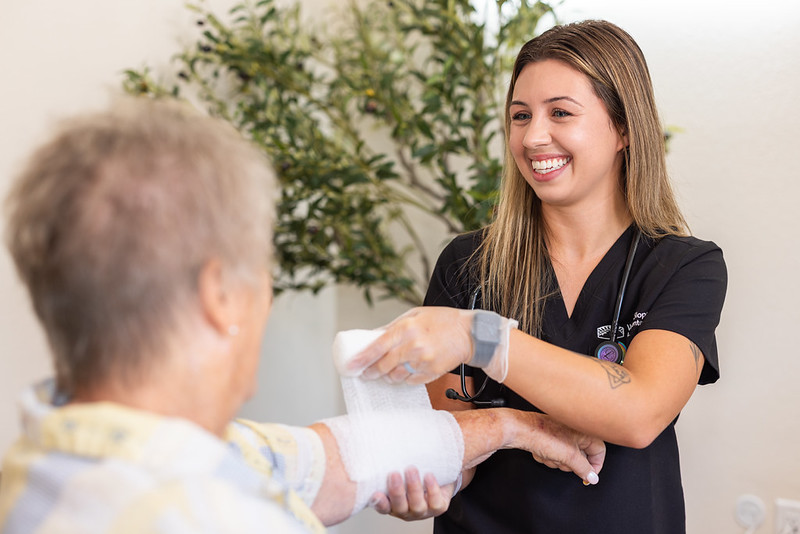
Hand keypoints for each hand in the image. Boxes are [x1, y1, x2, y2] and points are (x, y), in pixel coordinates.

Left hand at [346, 307, 472, 384]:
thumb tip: (373, 336)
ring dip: (388, 377)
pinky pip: (411, 381)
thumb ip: (394, 326)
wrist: (470, 333)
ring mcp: (422, 361)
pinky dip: (405, 379)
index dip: (361, 359)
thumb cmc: (442, 321)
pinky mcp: (431, 372)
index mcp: (405, 328)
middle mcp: (412, 346)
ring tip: (385, 373)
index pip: (377, 347)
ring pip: (396, 377)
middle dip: (370, 373)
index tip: (350, 366)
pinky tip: (404, 373)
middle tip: (364, 374)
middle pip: (383, 366)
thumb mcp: (415, 315)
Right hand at [369, 467, 454, 520]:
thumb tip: (376, 441)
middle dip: (397, 491)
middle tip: (394, 474)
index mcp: (392, 503)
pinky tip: (428, 476)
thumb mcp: (399, 468)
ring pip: (417, 506)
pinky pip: (435, 503)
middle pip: (399, 507)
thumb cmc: (414, 471)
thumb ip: (389, 462)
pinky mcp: (438, 508)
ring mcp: (422, 511)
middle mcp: (406, 510)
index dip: (379, 503)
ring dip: (414, 488)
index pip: (382, 507)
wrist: (440, 475)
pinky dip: (432, 489)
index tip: (376, 493)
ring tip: (411, 470)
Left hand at [511, 411, 605, 484]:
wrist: (519, 430)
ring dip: (556, 460)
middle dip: (568, 463)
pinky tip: (541, 451)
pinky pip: (554, 455)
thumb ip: (584, 469)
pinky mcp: (550, 438)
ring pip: (565, 458)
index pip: (599, 452)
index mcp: (584, 430)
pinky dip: (547, 456)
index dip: (594, 466)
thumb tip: (593, 477)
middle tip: (561, 459)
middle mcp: (574, 430)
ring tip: (548, 453)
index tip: (588, 476)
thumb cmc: (542, 434)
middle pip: (581, 457)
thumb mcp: (569, 456)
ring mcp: (561, 434)